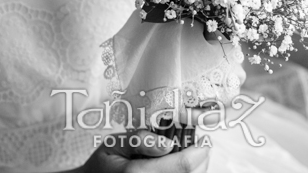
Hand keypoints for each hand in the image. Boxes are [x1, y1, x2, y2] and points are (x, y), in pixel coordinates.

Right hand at [78, 129, 209, 172]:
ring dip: (196, 169)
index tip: (204, 139)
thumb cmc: (103, 164)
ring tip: (190, 155)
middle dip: (200, 159)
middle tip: (199, 145)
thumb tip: (167, 144)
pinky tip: (179, 167)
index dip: (200, 151)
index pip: (183, 165)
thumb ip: (140, 140)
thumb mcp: (114, 143)